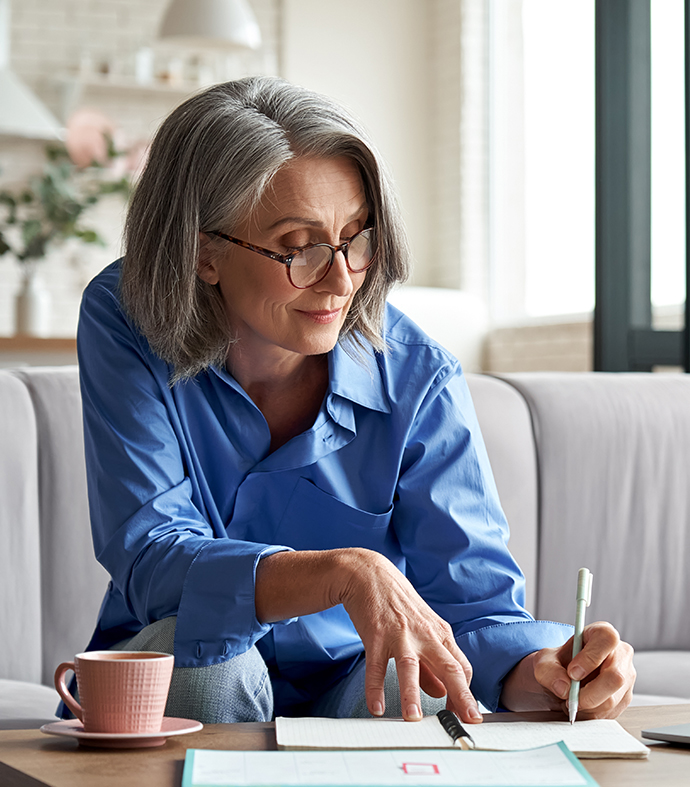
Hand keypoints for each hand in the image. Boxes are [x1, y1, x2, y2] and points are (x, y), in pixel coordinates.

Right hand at [336, 548, 482, 723]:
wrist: (369, 574)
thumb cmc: (398, 604)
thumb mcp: (421, 629)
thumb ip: (431, 664)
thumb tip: (442, 693)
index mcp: (439, 633)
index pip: (461, 667)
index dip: (465, 693)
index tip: (465, 716)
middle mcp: (424, 634)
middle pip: (448, 666)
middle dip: (460, 695)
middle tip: (467, 721)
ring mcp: (399, 634)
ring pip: (410, 666)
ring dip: (412, 693)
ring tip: (413, 719)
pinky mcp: (375, 634)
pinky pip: (375, 665)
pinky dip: (375, 687)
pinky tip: (376, 707)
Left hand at [501, 621, 635, 718]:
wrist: (562, 678)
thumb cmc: (558, 663)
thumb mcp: (544, 661)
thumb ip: (549, 671)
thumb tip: (564, 688)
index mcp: (602, 634)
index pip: (607, 640)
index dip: (590, 657)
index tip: (572, 673)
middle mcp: (620, 654)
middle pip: (615, 677)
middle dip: (588, 694)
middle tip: (569, 699)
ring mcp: (626, 677)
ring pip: (613, 699)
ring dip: (587, 707)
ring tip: (570, 701)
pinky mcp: (625, 698)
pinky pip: (611, 712)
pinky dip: (591, 714)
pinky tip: (580, 707)